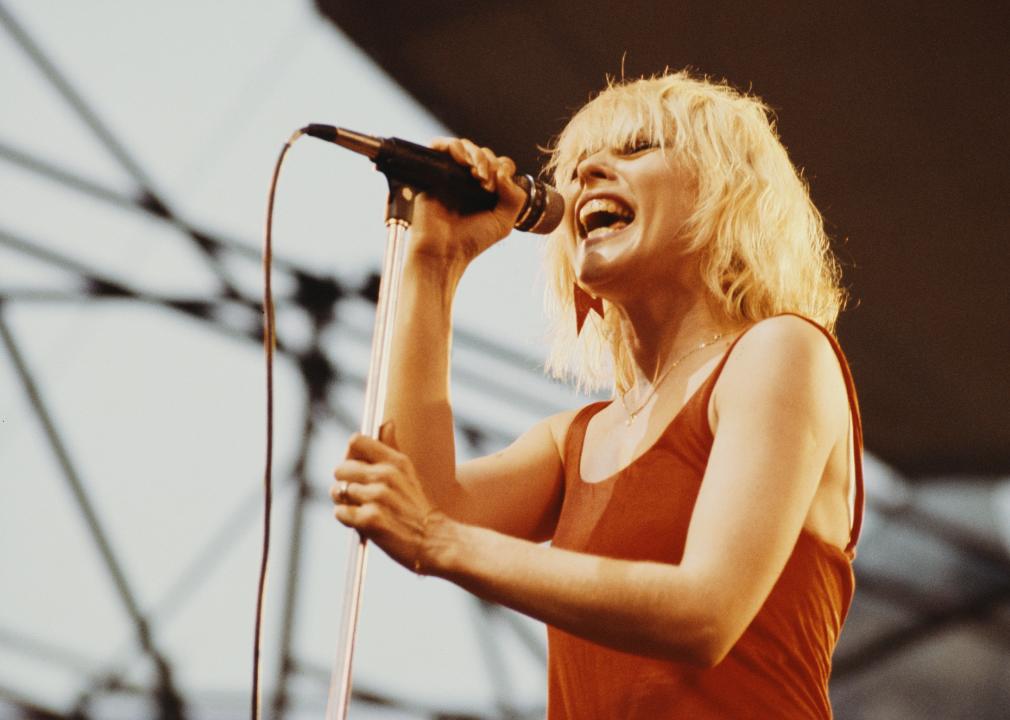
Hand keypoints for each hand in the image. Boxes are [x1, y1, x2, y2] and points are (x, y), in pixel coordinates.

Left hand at [331, 422, 440, 572]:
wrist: (435, 541)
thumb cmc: (418, 507)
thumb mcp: (409, 472)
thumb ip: (391, 448)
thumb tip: (387, 422)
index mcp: (395, 461)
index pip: (356, 441)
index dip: (349, 454)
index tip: (355, 467)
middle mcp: (385, 476)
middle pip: (341, 468)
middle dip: (344, 482)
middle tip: (356, 494)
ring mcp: (377, 498)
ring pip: (338, 492)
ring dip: (344, 502)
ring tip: (361, 509)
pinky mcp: (370, 520)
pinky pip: (340, 512)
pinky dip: (346, 518)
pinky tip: (361, 522)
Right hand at [408, 138, 526, 269]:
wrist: (443, 251)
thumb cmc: (471, 240)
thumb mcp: (503, 222)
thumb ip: (515, 197)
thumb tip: (503, 171)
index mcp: (486, 190)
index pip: (500, 164)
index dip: (503, 169)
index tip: (495, 189)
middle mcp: (468, 180)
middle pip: (484, 152)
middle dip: (489, 164)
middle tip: (485, 186)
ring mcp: (450, 174)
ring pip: (465, 146)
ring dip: (476, 155)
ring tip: (475, 174)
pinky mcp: (432, 172)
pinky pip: (440, 145)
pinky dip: (453, 146)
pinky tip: (461, 160)